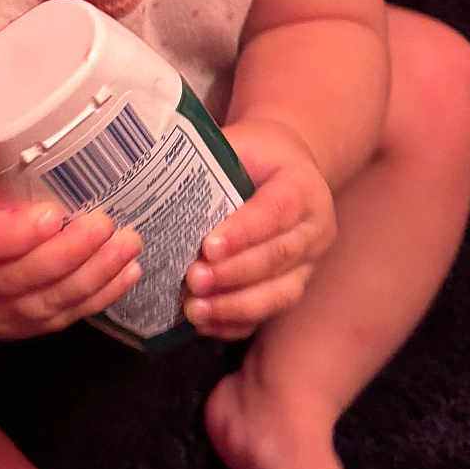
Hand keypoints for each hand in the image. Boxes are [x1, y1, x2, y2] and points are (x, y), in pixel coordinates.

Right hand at [0, 161, 142, 339]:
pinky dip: (101, 296)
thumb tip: (43, 102)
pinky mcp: (25, 326)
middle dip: (69, 253)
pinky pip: (65, 317)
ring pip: (48, 303)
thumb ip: (1, 154)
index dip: (15, 235)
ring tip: (128, 244)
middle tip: (105, 223)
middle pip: (19, 278)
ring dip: (94, 274)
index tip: (52, 215)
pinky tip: (127, 273)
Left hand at [182, 119, 335, 341]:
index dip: (244, 232)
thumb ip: (211, 159)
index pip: (277, 211)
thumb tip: (155, 170)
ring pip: (279, 294)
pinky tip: (205, 324)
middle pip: (278, 257)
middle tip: (194, 280)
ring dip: (235, 306)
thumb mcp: (242, 144)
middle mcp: (314, 229)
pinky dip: (236, 323)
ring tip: (196, 309)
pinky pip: (269, 314)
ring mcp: (308, 264)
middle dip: (233, 274)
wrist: (289, 168)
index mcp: (304, 187)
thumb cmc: (258, 155)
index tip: (208, 247)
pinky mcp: (293, 287)